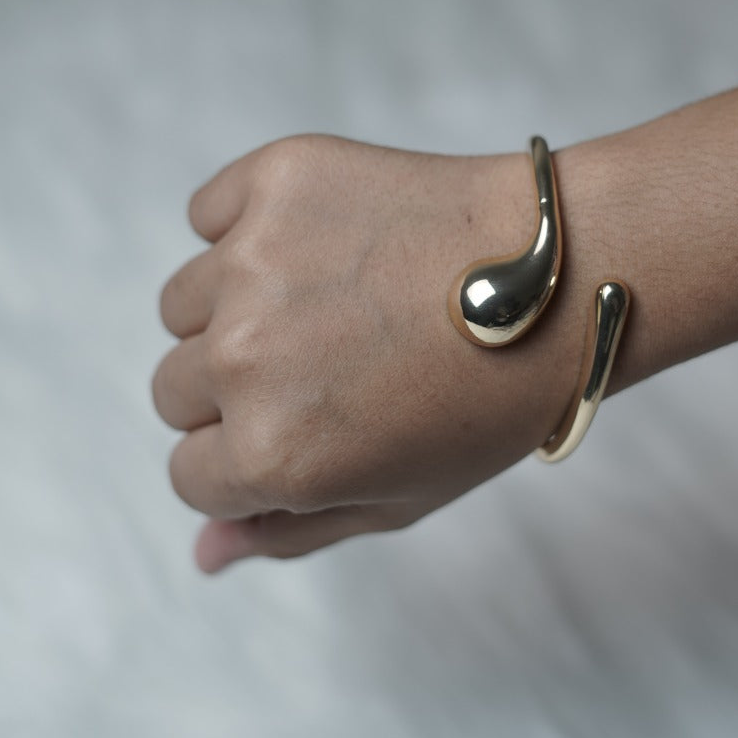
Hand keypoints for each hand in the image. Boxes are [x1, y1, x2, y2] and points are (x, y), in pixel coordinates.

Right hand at [152, 134, 592, 570]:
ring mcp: (252, 263)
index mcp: (270, 455)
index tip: (311, 428)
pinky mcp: (274, 181)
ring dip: (236, 308)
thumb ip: (289, 532)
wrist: (563, 279)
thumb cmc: (490, 401)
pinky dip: (245, 226)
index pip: (191, 475)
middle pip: (174, 391)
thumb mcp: (398, 498)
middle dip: (236, 390)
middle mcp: (244, 361)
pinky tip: (324, 242)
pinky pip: (208, 214)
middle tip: (330, 364)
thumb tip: (202, 556)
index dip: (250, 459)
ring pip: (184, 305)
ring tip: (333, 301)